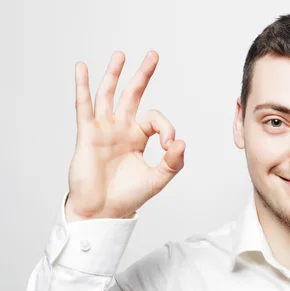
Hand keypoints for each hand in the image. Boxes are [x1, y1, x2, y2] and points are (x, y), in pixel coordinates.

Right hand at [65, 50, 184, 221]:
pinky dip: (82, 86)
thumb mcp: (157, 179)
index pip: (155, 119)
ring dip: (114, 74)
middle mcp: (121, 129)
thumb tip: (181, 142)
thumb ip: (172, 162)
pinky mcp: (87, 135)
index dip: (167, 127)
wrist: (103, 211)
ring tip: (121, 54)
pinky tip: (82, 68)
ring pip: (109, 95)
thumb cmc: (128, 196)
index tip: (170, 146)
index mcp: (138, 138)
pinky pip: (84, 107)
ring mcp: (104, 130)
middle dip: (143, 75)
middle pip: (133, 95)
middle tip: (153, 54)